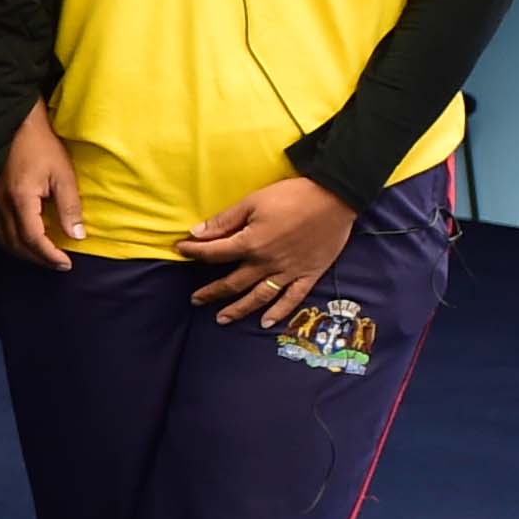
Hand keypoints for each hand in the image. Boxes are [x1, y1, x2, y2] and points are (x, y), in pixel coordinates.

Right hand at [0, 105, 79, 267]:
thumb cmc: (41, 146)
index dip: (49, 255)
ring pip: (3, 240)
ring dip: (23, 253)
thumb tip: (77, 235)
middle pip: (17, 244)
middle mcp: (0, 205)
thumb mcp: (63, 174)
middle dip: (38, 258)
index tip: (66, 263)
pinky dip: (9, 242)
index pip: (33, 238)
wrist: (15, 126)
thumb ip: (70, 206)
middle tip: (58, 263)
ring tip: (42, 256)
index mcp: (21, 198)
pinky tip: (21, 242)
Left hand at [181, 175, 355, 331]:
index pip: (215, 253)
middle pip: (233, 282)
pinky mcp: (309, 274)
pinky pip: (292, 299)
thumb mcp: (253, 202)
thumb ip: (225, 220)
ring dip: (238, 309)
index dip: (195, 252)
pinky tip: (265, 322)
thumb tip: (197, 232)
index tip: (182, 251)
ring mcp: (289, 272)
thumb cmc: (293, 195)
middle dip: (211, 291)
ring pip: (258, 297)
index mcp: (251, 244)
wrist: (336, 197)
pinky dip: (278, 312)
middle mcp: (267, 263)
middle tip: (195, 299)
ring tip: (221, 319)